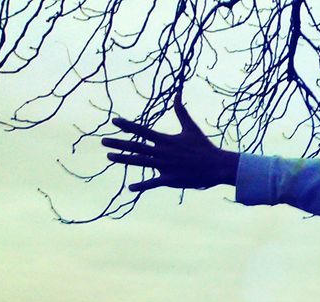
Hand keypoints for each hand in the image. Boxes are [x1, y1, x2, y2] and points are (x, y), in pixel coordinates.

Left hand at [102, 99, 237, 192]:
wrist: (216, 166)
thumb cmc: (204, 147)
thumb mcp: (191, 128)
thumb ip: (181, 112)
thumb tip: (177, 95)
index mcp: (166, 140)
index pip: (142, 130)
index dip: (127, 125)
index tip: (114, 121)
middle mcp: (162, 152)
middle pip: (136, 146)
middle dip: (118, 143)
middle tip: (102, 141)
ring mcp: (165, 166)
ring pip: (139, 162)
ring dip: (123, 159)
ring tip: (109, 156)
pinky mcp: (170, 180)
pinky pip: (153, 183)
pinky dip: (141, 186)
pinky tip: (130, 188)